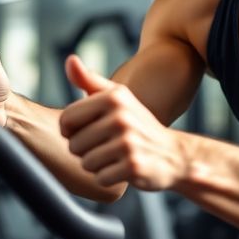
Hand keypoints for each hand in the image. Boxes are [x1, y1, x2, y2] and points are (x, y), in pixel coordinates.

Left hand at [60, 55, 186, 190]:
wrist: (172, 154)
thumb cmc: (135, 124)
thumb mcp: (115, 98)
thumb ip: (88, 80)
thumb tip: (70, 59)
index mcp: (112, 97)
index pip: (65, 120)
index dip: (70, 132)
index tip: (86, 132)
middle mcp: (121, 117)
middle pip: (74, 144)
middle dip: (85, 151)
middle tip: (106, 146)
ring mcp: (128, 142)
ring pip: (86, 163)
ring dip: (96, 165)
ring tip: (115, 157)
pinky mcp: (133, 166)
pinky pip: (100, 178)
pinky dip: (108, 178)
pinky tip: (122, 169)